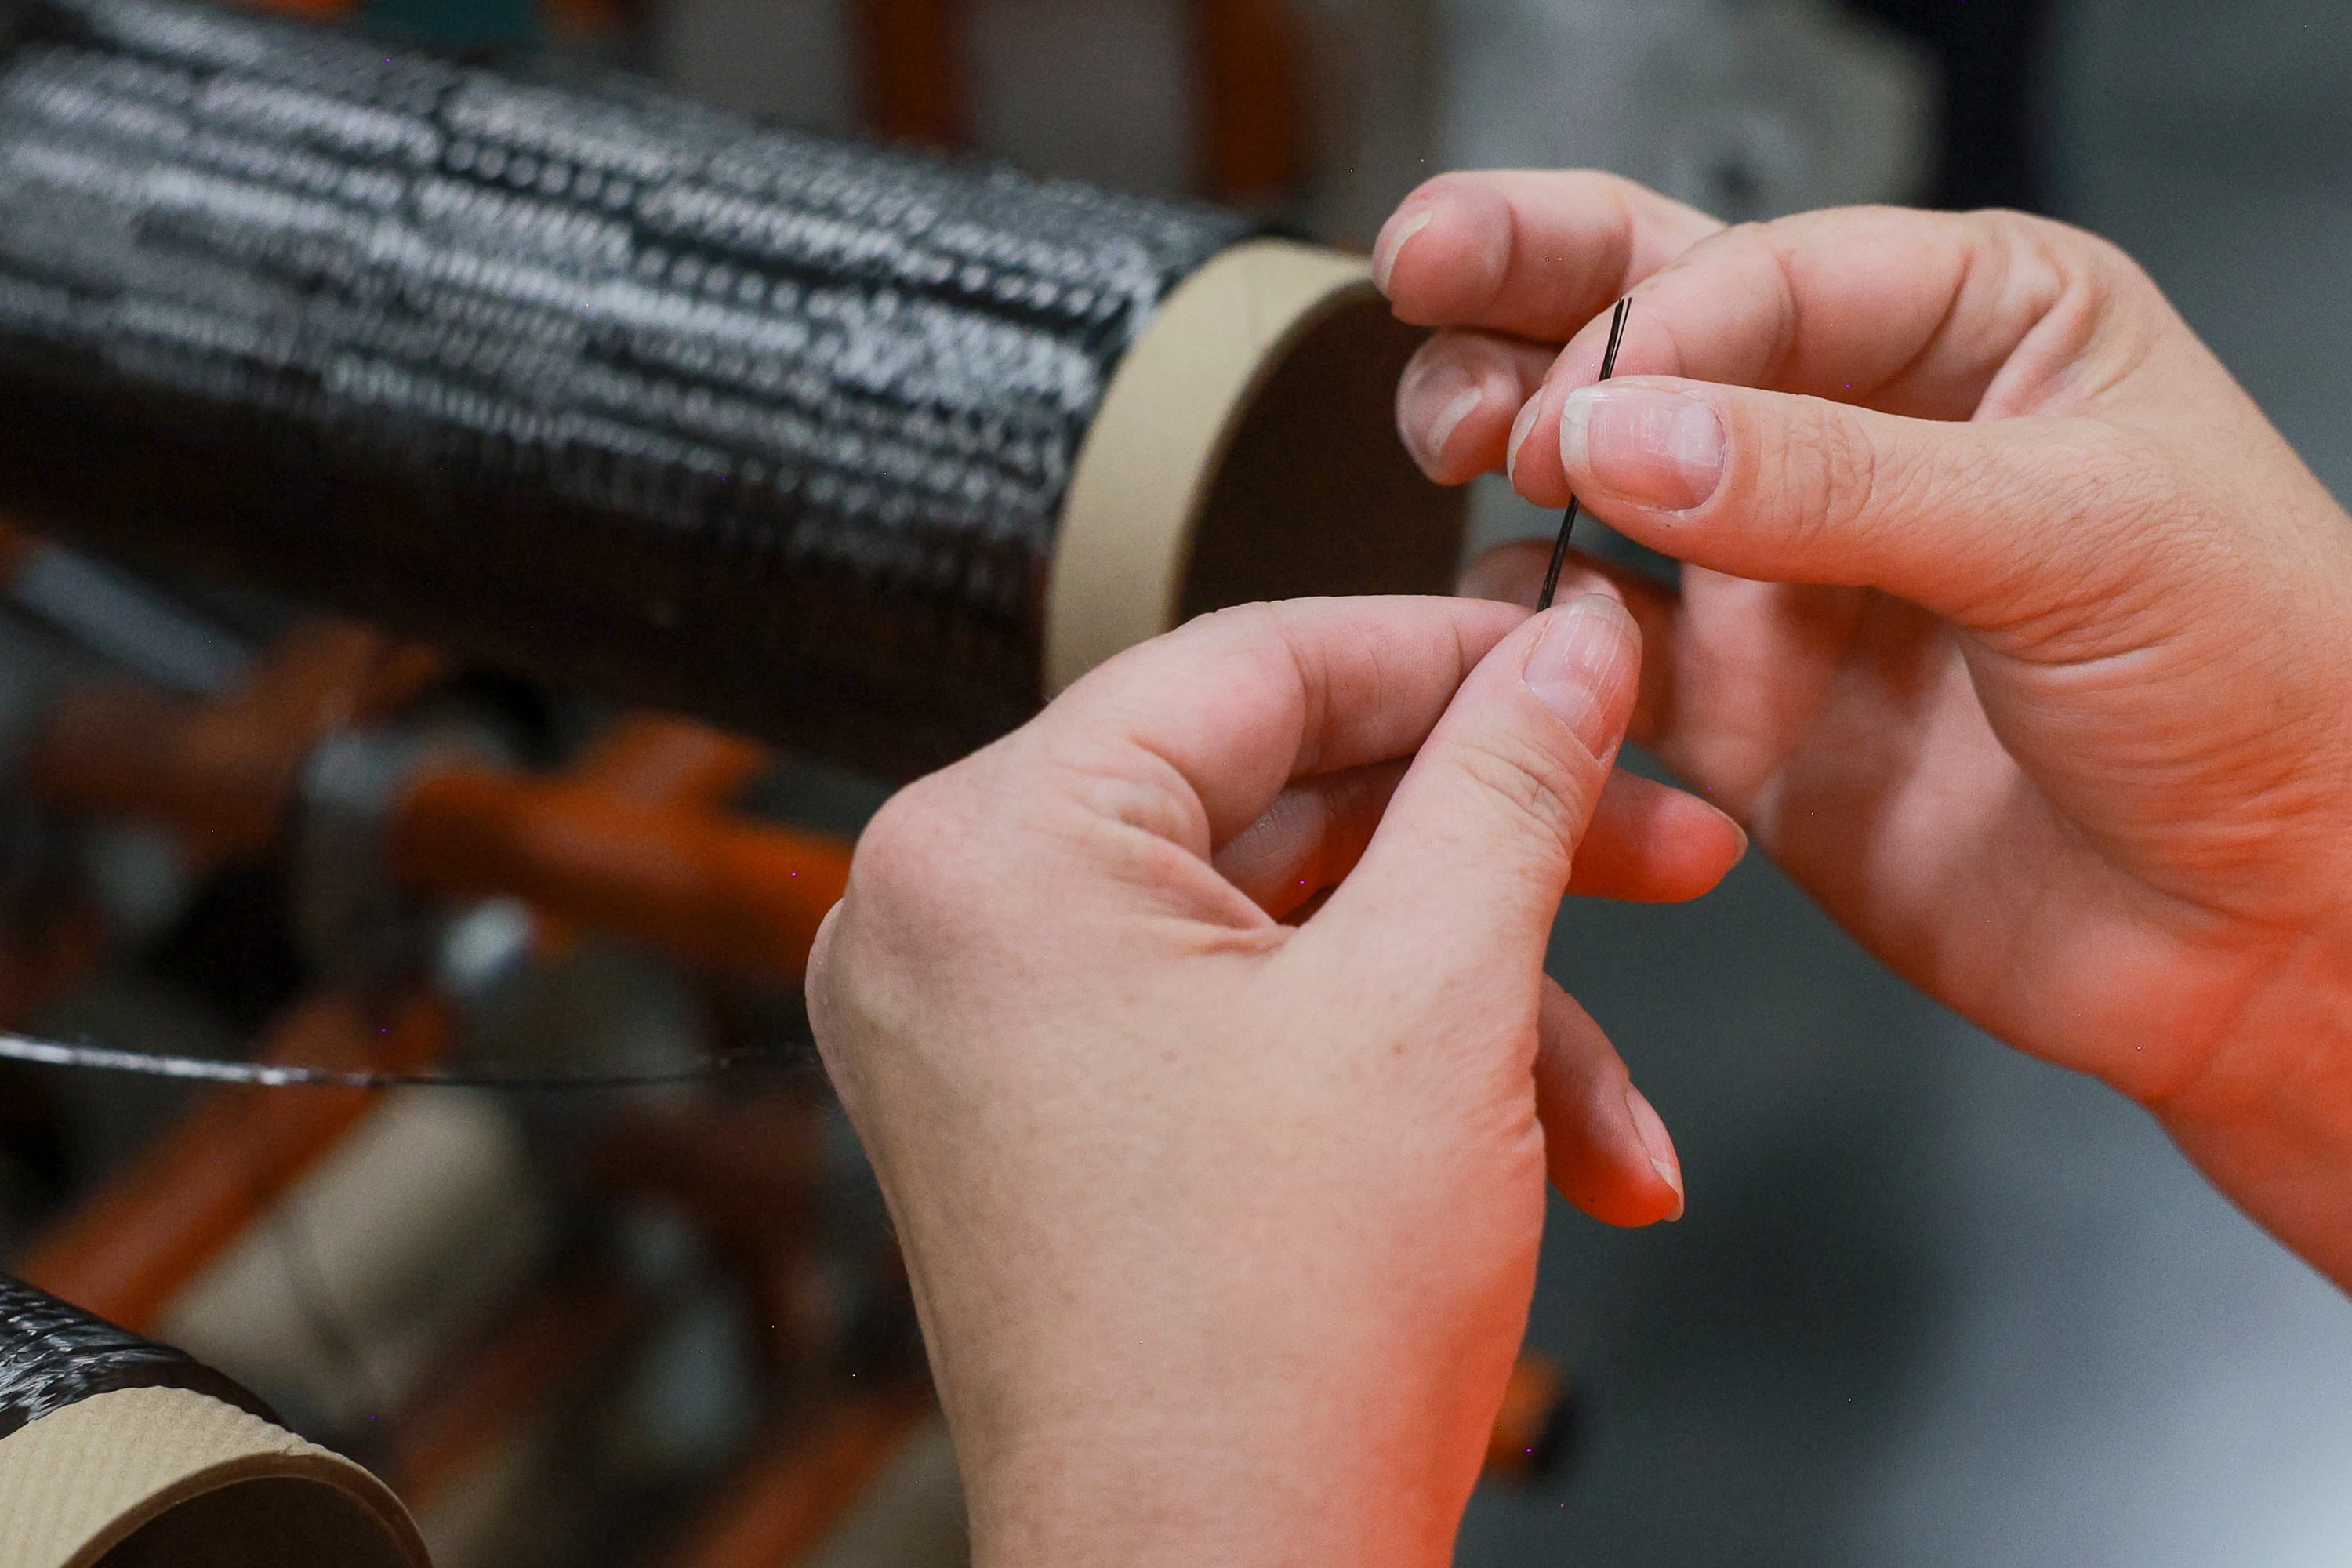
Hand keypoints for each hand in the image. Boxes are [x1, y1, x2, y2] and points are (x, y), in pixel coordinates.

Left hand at [807, 595, 1743, 1565]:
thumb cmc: (1268, 1357)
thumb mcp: (1437, 1002)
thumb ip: (1506, 779)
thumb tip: (1563, 649)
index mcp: (992, 850)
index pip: (1255, 662)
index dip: (1457, 655)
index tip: (1589, 658)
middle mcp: (956, 925)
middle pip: (1282, 796)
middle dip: (1503, 850)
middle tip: (1665, 838)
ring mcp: (995, 1030)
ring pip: (1291, 925)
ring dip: (1484, 1004)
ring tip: (1618, 1103)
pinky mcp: (1053, 1117)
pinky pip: (1249, 1020)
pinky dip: (1403, 1072)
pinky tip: (1559, 1156)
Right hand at [1378, 174, 2351, 1285]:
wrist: (2269, 937)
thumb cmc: (2267, 693)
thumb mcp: (2072, 538)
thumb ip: (1832, 482)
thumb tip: (1622, 436)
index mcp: (1980, 329)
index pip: (1767, 272)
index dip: (1652, 328)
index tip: (1580, 412)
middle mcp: (1865, 435)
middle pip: (1658, 321)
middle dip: (1529, 285)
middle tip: (1420, 267)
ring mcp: (1788, 573)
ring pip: (1601, 475)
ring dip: (1509, 441)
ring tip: (1452, 442)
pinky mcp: (1737, 708)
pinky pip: (1594, 649)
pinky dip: (1528, 637)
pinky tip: (1503, 633)